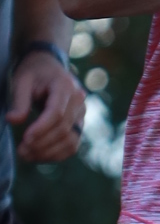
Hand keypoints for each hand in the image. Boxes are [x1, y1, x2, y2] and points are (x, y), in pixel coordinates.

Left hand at [8, 44, 85, 163]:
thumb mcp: (22, 80)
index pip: (57, 112)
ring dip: (49, 152)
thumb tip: (13, 120)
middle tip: (21, 151)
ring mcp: (81, 114)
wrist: (49, 67)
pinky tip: (38, 157)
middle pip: (64, 128)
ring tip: (27, 156)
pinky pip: (72, 145)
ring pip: (70, 140)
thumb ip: (19, 101)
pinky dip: (57, 154)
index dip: (42, 128)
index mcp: (65, 85)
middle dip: (42, 143)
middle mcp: (79, 100)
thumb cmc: (33, 73)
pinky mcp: (79, 125)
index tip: (25, 139)